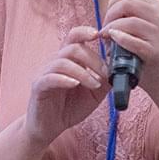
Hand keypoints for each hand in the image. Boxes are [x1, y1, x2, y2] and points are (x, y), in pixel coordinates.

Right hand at [26, 26, 108, 148]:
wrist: (49, 127)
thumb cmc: (70, 107)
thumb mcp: (94, 93)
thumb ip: (105, 80)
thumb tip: (120, 69)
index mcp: (68, 59)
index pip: (75, 36)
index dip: (86, 32)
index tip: (100, 35)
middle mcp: (55, 61)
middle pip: (73, 47)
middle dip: (93, 59)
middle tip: (105, 74)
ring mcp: (45, 73)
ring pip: (63, 61)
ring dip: (83, 72)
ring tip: (94, 85)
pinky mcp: (38, 86)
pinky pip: (50, 77)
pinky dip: (65, 79)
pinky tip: (75, 85)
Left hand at [101, 0, 158, 95]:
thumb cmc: (149, 48)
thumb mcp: (145, 25)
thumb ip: (131, 14)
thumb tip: (108, 10)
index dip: (114, 1)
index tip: (109, 14)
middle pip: (128, 3)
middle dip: (110, 14)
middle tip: (105, 26)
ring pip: (129, 21)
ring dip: (112, 28)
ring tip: (106, 36)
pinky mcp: (155, 51)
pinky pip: (133, 41)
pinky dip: (119, 39)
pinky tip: (113, 39)